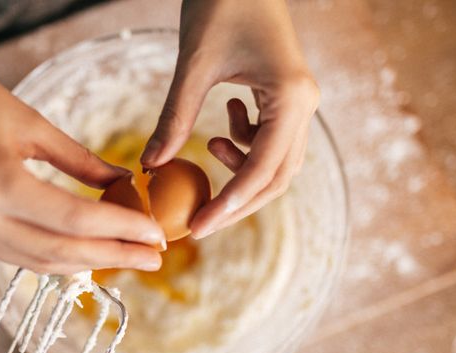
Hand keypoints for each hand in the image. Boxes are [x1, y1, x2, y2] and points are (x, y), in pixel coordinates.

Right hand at [0, 54, 164, 273]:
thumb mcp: (32, 124)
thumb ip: (81, 163)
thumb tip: (125, 185)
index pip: (75, 219)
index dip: (122, 230)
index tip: (157, 235)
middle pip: (61, 251)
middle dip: (114, 257)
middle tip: (156, 258)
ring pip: (40, 262)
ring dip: (88, 263)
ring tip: (129, 257)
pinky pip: (18, 255)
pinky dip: (56, 256)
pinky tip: (86, 252)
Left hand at [140, 0, 318, 238]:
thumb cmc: (221, 5)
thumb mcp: (194, 65)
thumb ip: (174, 118)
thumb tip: (150, 166)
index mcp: (290, 98)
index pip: (263, 170)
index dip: (230, 205)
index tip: (199, 228)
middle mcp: (304, 105)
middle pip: (277, 177)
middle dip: (238, 200)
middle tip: (200, 217)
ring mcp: (300, 103)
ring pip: (277, 162)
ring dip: (242, 169)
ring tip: (210, 145)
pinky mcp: (287, 99)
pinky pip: (271, 140)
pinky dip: (245, 144)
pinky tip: (225, 121)